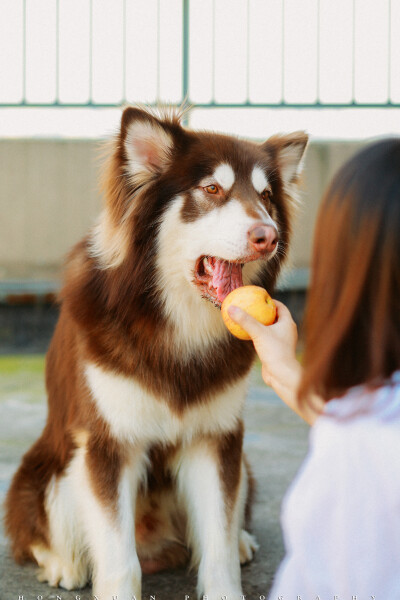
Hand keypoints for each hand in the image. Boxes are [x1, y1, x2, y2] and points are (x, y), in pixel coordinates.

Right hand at [228, 300, 319, 424]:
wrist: (281, 375)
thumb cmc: (274, 352)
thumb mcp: (258, 333)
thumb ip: (245, 320)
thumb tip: (230, 307)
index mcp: (288, 323)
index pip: (281, 307)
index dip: (271, 301)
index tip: (259, 298)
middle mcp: (287, 331)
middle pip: (275, 317)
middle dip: (264, 312)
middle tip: (251, 308)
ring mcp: (282, 342)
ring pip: (270, 329)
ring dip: (260, 325)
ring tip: (247, 320)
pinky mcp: (276, 351)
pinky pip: (266, 339)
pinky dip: (257, 336)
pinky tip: (246, 336)